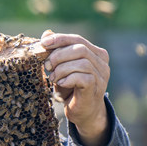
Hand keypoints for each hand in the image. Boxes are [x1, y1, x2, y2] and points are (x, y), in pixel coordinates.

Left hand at [41, 31, 110, 145]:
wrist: (82, 112)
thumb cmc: (71, 88)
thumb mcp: (61, 67)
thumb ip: (56, 51)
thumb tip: (47, 33)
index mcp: (96, 53)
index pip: (78, 39)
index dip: (60, 39)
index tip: (44, 43)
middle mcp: (102, 62)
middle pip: (80, 49)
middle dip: (59, 55)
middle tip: (47, 66)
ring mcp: (102, 75)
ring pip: (81, 62)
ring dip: (61, 69)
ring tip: (54, 78)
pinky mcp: (96, 88)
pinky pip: (82, 77)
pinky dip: (67, 79)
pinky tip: (61, 84)